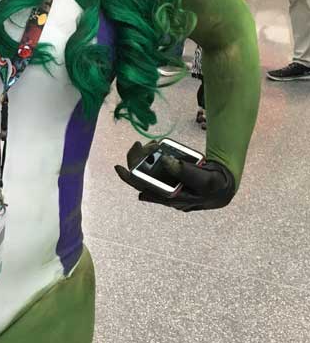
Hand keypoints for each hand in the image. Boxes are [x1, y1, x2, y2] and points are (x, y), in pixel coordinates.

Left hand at [115, 141, 235, 211]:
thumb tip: (164, 161)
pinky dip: (155, 157)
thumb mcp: (206, 180)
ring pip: (149, 172)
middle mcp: (166, 196)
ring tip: (152, 144)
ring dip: (147, 157)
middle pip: (144, 179)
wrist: (223, 189)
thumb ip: (185, 171)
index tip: (119, 168)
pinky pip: (156, 169)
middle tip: (139, 145)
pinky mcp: (171, 182)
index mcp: (172, 198)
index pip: (145, 188)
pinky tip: (157, 147)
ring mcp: (168, 190)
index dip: (130, 178)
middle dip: (139, 160)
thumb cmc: (215, 185)